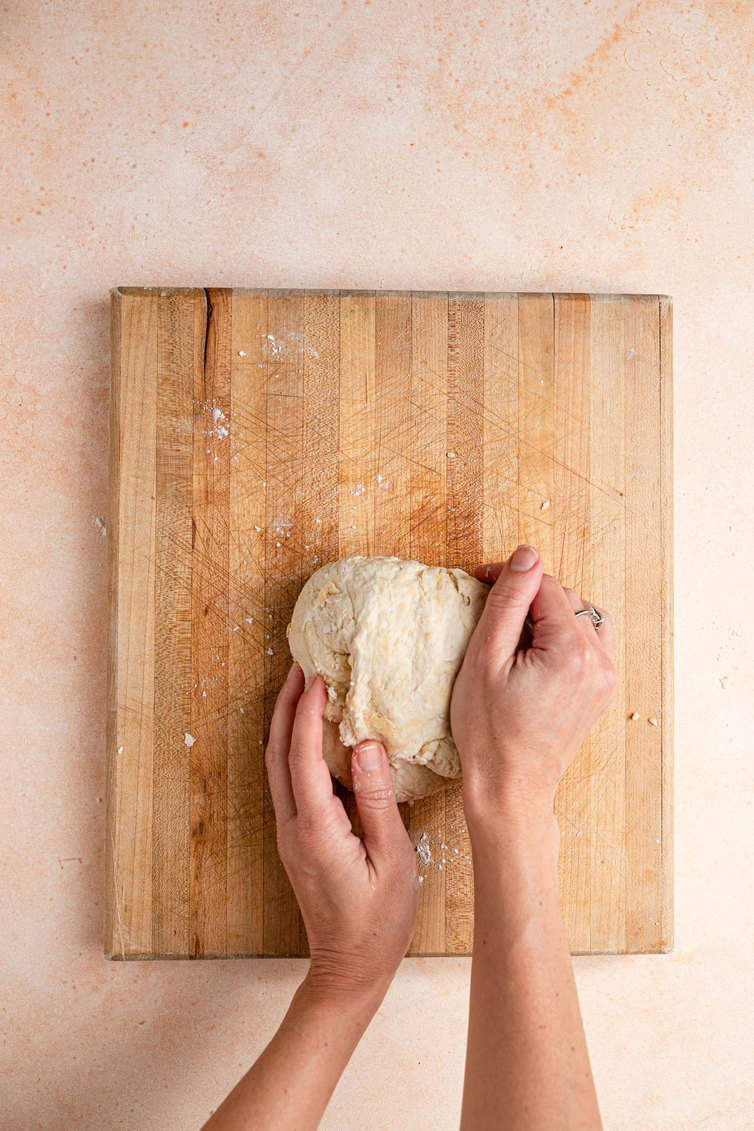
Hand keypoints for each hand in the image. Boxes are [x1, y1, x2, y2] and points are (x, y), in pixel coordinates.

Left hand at [266, 665, 418, 1002]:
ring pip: (277, 767)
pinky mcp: (297, 839)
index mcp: (316, 830)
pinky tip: (313, 736)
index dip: (307, 713)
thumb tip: (367, 744)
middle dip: (285, 706)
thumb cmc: (379, 921)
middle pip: (277, 754)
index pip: (302, 758)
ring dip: (286, 725)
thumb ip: (377, 800)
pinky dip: (294, 749)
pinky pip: (288, 783)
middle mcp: (293, 828)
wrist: (349, 969)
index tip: (319, 676)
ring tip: (303, 688)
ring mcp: (290, 834)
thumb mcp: (392, 859)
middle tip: (301, 666)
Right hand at [451, 545, 616, 828]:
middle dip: (529, 598)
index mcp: (571, 650)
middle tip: (490, 614)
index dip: (511, 577)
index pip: (545, 585)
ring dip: (550, 614)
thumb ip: (509, 601)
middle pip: (566, 598)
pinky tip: (535, 654)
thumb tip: (527, 554)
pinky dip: (565, 636)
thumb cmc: (488, 731)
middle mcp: (599, 661)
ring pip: (582, 617)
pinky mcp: (601, 690)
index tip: (480, 580)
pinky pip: (590, 643)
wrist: (510, 788)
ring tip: (514, 636)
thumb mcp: (485, 658)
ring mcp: (605, 678)